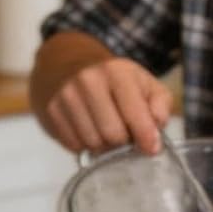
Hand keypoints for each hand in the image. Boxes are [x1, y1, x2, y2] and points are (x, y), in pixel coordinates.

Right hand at [36, 56, 172, 154]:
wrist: (67, 63)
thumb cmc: (115, 79)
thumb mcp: (145, 83)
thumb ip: (160, 105)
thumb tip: (156, 129)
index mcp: (116, 72)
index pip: (135, 114)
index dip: (146, 138)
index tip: (151, 149)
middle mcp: (88, 81)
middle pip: (113, 135)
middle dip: (125, 143)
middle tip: (128, 137)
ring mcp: (66, 95)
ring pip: (93, 143)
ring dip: (106, 147)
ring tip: (110, 134)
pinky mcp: (52, 111)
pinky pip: (74, 145)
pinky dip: (87, 146)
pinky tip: (91, 132)